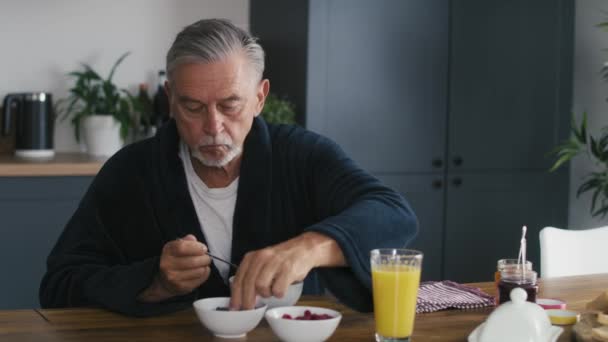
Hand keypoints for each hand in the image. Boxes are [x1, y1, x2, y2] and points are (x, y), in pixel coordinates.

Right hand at [138, 234, 210, 301]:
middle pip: (192, 261)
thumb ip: (186, 241)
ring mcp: (173, 278)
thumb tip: (193, 239)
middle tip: (207, 257)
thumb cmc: (176, 259)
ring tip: (203, 264)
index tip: (204, 248)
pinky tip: (202, 271)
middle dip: (204, 258)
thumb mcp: (178, 246)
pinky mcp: (181, 287)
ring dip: (205, 266)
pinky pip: (200, 279)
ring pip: (198, 271)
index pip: (182, 247)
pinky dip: (205, 274)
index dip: (196, 247)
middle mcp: (167, 265)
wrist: (165, 280)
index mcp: (167, 251)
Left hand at [229, 232, 345, 309]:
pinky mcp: (287, 269)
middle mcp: (261, 258)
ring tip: (272, 290)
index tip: (234, 307)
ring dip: (266, 294)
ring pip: (261, 286)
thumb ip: (251, 276)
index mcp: (252, 257)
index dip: (235, 296)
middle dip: (247, 300)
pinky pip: (278, 289)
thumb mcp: (262, 263)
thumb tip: (241, 298)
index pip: (239, 279)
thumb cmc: (281, 259)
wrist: (303, 249)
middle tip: (249, 309)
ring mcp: (275, 263)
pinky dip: (279, 293)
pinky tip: (281, 288)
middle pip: (248, 284)